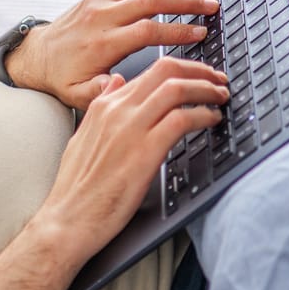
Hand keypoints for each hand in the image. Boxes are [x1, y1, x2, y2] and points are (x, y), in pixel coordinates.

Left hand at [11, 0, 219, 109]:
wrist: (35, 56)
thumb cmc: (61, 79)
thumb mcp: (78, 95)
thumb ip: (102, 94)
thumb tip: (123, 86)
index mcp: (101, 43)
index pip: (147, 30)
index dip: (177, 30)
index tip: (201, 32)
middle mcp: (101, 16)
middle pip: (151, 0)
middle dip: (186, 1)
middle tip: (213, 6)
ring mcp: (100, 1)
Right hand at [33, 56, 228, 261]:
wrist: (67, 219)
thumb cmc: (75, 189)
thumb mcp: (82, 137)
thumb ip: (100, 108)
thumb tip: (115, 82)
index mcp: (104, 106)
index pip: (150, 72)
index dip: (181, 70)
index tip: (199, 78)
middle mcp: (117, 110)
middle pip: (167, 71)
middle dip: (200, 71)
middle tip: (218, 81)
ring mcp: (130, 128)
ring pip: (177, 89)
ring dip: (207, 90)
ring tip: (221, 98)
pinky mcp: (144, 152)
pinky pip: (182, 119)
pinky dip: (203, 115)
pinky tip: (212, 121)